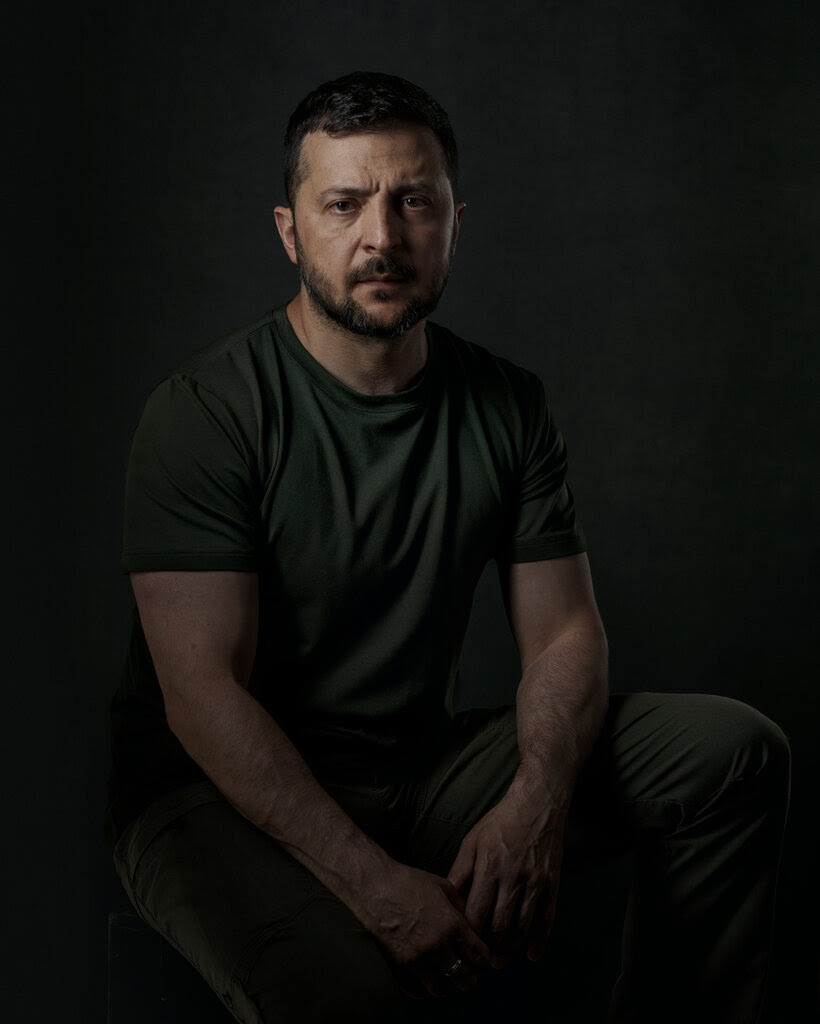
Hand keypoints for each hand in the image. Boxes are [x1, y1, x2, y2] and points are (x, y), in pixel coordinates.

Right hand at [360, 862, 490, 997]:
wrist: (373, 886)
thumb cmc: (406, 881)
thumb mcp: (442, 886)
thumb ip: (460, 906)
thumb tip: (470, 921)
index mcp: (451, 924)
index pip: (479, 955)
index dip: (484, 959)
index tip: (482, 960)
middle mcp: (437, 945)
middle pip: (464, 978)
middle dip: (471, 978)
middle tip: (470, 975)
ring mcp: (416, 958)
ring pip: (441, 989)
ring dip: (449, 987)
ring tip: (450, 982)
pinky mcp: (398, 965)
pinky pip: (416, 990)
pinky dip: (423, 991)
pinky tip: (426, 983)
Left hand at [447, 786, 565, 966]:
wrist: (537, 805)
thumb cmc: (500, 822)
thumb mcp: (472, 840)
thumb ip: (460, 870)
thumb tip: (448, 898)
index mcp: (489, 867)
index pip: (477, 912)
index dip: (469, 933)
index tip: (463, 944)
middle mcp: (512, 878)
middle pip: (499, 925)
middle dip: (489, 948)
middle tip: (481, 962)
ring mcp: (535, 882)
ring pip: (522, 926)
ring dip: (511, 948)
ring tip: (500, 961)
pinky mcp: (552, 883)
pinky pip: (547, 918)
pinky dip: (540, 940)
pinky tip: (532, 955)